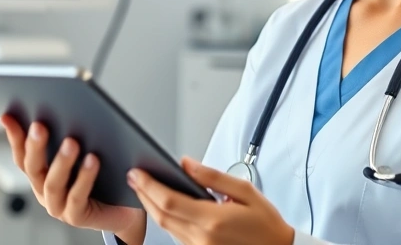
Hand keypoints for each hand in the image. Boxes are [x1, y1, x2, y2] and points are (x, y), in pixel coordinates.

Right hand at [1, 115, 145, 240]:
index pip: (22, 154)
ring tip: (72, 141)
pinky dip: (84, 178)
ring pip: (53, 183)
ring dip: (61, 161)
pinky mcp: (76, 216)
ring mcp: (58, 206)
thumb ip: (68, 136)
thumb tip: (62, 107)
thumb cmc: (102, 176)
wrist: (124, 206)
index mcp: (41, 174)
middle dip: (35, 146)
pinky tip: (93, 160)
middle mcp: (44, 191)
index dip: (14, 136)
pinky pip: (77, 197)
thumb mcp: (83, 152)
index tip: (8, 115)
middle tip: (40, 125)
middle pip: (33, 167)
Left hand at [127, 157, 294, 244]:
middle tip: (134, 177)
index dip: (148, 186)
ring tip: (145, 187)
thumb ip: (212, 176)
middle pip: (161, 215)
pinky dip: (166, 219)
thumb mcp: (244, 191)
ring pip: (165, 227)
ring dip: (152, 206)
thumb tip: (186, 164)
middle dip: (143, 194)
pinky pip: (175, 235)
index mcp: (213, 220)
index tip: (137, 173)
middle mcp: (202, 238)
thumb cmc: (266, 224)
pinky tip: (163, 206)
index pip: (169, 200)